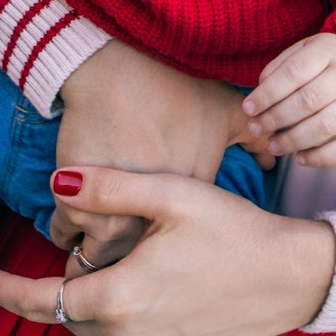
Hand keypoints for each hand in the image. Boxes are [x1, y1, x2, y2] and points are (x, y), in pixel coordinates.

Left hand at [0, 167, 333, 335]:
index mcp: (120, 296)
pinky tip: (145, 324)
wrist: (292, 274)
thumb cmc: (232, 227)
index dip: (9, 291)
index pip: (42, 301)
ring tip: (135, 285)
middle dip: (79, 289)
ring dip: (104, 319)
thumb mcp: (171, 194)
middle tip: (111, 256)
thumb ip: (107, 188)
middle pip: (76, 319)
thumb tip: (55, 183)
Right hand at [49, 42, 270, 267]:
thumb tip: (271, 157)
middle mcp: (153, 221)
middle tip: (118, 256)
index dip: (164, 249)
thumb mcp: (225, 111)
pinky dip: (64, 230)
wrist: (120, 69)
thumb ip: (252, 139)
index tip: (153, 243)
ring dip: (90, 253)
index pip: (177, 251)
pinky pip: (64, 234)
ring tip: (88, 245)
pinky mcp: (76, 203)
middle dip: (126, 265)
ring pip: (95, 259)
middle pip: (134, 266)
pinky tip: (69, 223)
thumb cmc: (175, 87)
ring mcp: (112, 216)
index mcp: (190, 205)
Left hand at [242, 30, 335, 166]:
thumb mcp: (302, 52)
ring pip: (326, 125)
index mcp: (330, 48)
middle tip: (256, 128)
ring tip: (273, 145)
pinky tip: (299, 157)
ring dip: (293, 140)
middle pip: (309, 100)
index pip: (294, 72)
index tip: (248, 109)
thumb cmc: (323, 65)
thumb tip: (259, 97)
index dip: (268, 93)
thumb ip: (279, 69)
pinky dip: (319, 158)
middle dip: (276, 118)